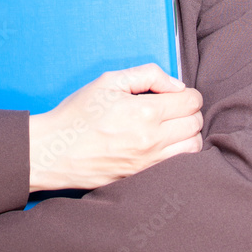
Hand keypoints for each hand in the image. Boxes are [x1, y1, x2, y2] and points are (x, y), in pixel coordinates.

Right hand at [28, 62, 203, 191]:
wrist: (55, 150)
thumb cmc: (78, 114)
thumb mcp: (108, 81)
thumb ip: (147, 74)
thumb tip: (176, 85)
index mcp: (145, 112)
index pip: (192, 101)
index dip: (186, 93)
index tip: (172, 93)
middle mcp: (152, 139)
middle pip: (196, 123)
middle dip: (188, 111)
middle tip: (171, 107)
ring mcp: (149, 162)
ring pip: (194, 147)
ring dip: (188, 133)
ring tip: (170, 126)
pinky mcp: (144, 176)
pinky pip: (179, 164)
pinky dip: (180, 151)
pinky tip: (164, 143)